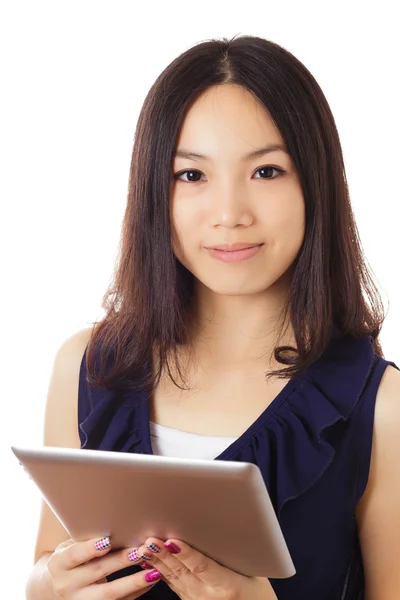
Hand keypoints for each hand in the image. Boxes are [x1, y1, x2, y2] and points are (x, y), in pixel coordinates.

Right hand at [46, 535, 162, 598]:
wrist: (62, 583)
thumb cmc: (73, 556)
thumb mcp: (72, 545)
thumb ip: (88, 537)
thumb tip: (117, 520)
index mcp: (59, 564)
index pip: (74, 555)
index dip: (90, 548)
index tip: (108, 540)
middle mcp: (66, 585)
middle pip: (97, 571)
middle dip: (121, 561)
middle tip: (141, 550)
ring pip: (109, 594)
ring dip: (133, 582)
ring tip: (153, 571)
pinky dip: (137, 592)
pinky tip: (152, 579)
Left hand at [132, 536, 277, 599]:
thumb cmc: (258, 593)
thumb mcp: (253, 571)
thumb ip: (234, 551)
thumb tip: (218, 524)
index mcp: (227, 586)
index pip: (201, 567)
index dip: (185, 553)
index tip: (172, 541)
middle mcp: (208, 596)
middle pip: (182, 572)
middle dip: (164, 555)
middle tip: (150, 539)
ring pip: (172, 578)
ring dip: (157, 562)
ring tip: (144, 547)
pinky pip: (171, 584)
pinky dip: (158, 571)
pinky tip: (147, 560)